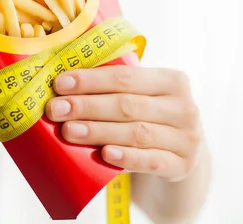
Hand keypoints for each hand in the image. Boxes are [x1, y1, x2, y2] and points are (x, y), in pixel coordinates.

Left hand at [45, 65, 202, 181]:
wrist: (180, 153)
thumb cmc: (148, 116)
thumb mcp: (140, 96)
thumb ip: (111, 88)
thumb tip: (61, 84)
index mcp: (171, 80)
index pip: (125, 77)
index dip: (90, 80)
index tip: (59, 84)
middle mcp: (184, 108)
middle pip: (127, 105)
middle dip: (87, 106)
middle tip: (55, 110)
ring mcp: (187, 139)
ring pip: (136, 133)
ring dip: (98, 131)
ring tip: (68, 131)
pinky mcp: (182, 166)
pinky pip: (151, 162)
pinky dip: (126, 158)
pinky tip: (104, 154)